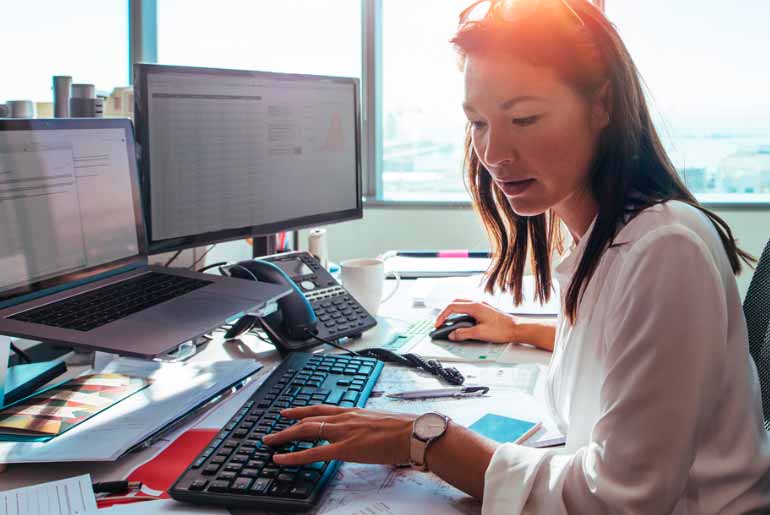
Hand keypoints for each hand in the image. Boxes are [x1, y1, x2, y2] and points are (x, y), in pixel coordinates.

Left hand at [262, 405, 415, 465]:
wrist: (414, 433)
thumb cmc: (404, 430)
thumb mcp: (381, 423)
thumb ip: (368, 428)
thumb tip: (367, 435)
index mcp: (354, 411)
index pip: (322, 409)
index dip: (303, 411)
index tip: (290, 412)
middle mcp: (345, 418)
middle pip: (309, 418)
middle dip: (288, 424)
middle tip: (272, 429)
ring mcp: (343, 432)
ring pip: (306, 431)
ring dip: (284, 436)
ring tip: (270, 442)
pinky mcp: (344, 448)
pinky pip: (312, 453)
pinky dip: (293, 455)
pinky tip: (281, 458)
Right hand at [434, 298, 517, 342]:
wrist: (517, 329)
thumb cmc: (502, 329)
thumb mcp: (480, 334)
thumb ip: (463, 334)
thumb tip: (452, 335)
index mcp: (474, 307)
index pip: (452, 307)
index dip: (442, 316)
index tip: (438, 324)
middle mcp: (477, 303)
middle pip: (455, 303)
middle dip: (446, 313)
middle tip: (441, 323)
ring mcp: (481, 306)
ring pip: (462, 305)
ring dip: (453, 312)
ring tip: (449, 323)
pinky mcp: (485, 310)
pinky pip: (468, 308)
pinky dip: (461, 314)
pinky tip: (462, 322)